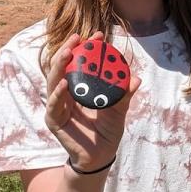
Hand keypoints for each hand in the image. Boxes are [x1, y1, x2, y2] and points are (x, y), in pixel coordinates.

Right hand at [44, 32, 140, 170]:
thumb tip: (136, 79)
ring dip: (60, 65)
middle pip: (62, 66)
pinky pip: (54, 104)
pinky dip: (58, 94)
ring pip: (53, 80)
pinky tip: (64, 84)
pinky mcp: (54, 120)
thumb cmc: (107, 131)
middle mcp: (65, 93)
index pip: (79, 62)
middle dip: (69, 49)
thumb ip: (124, 95)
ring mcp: (58, 106)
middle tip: (78, 37)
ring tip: (68, 52)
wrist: (100, 156)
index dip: (86, 48)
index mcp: (80, 87)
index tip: (98, 35)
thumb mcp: (119, 111)